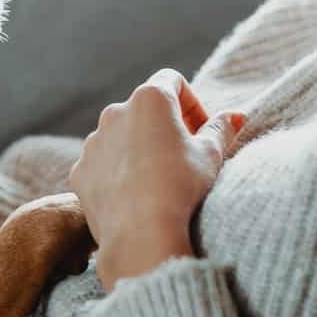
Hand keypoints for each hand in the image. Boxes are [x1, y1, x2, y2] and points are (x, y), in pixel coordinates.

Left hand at [68, 69, 245, 291]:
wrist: (140, 234)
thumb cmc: (180, 187)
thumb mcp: (211, 155)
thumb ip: (222, 128)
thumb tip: (235, 115)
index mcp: (149, 98)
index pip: (172, 82)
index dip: (191, 103)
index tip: (201, 131)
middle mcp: (115, 112)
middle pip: (144, 108)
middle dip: (165, 126)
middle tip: (184, 156)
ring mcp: (93, 141)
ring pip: (120, 135)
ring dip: (139, 148)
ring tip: (159, 180)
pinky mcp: (80, 170)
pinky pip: (102, 163)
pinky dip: (118, 171)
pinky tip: (136, 195)